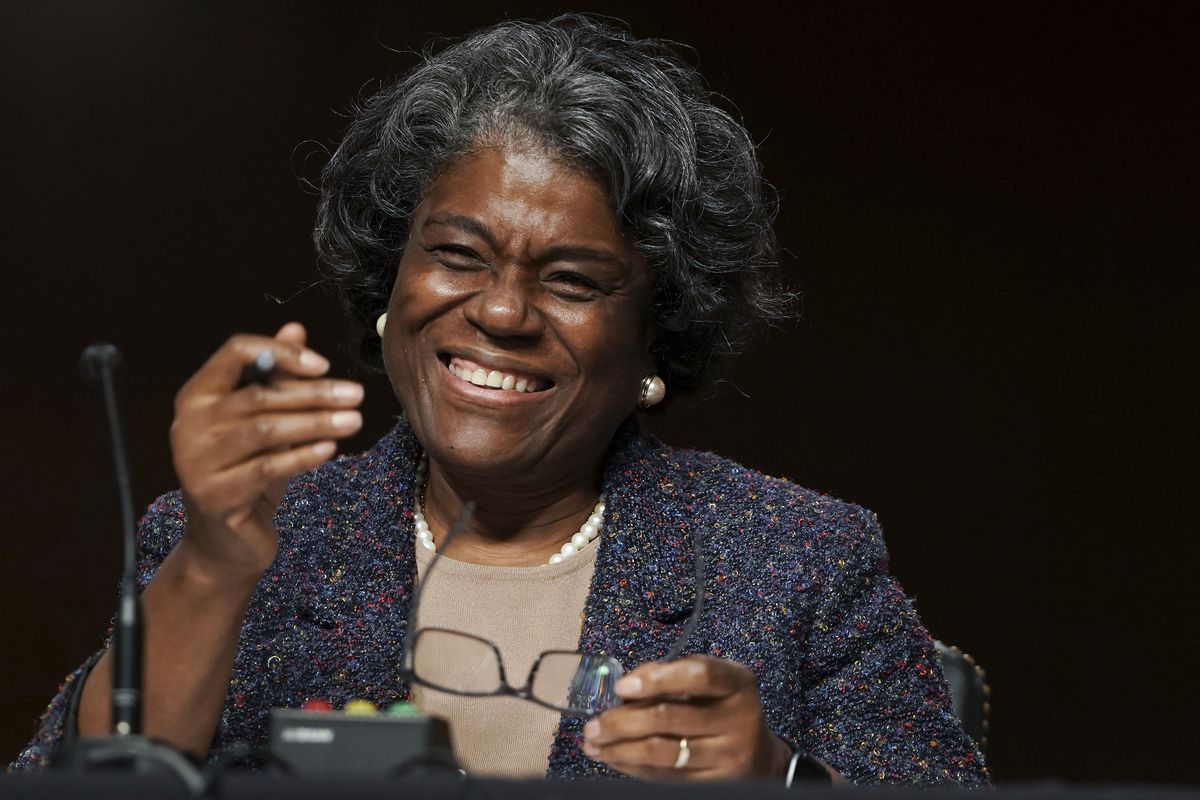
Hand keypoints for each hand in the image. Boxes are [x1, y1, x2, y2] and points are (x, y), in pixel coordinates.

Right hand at [170, 322, 362, 584]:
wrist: (225, 543)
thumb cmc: (248, 473)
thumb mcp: (263, 421)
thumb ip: (275, 375)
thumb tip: (296, 327)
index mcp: (197, 395)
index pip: (235, 352)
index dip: (281, 352)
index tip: (323, 364)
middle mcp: (188, 424)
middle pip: (257, 395)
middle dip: (313, 393)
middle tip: (357, 394)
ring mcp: (196, 462)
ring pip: (264, 430)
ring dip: (314, 422)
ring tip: (355, 420)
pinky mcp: (214, 497)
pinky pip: (266, 468)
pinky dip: (302, 455)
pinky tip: (331, 447)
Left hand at [582, 655, 792, 780]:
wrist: (758, 755)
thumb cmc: (723, 707)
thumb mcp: (711, 681)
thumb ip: (672, 674)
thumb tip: (626, 686)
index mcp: (738, 683)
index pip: (699, 675)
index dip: (658, 678)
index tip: (622, 685)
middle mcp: (738, 719)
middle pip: (671, 717)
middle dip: (623, 721)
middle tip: (593, 723)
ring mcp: (728, 755)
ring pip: (663, 752)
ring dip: (620, 748)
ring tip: (593, 742)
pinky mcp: (716, 783)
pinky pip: (666, 776)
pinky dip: (633, 766)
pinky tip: (614, 758)